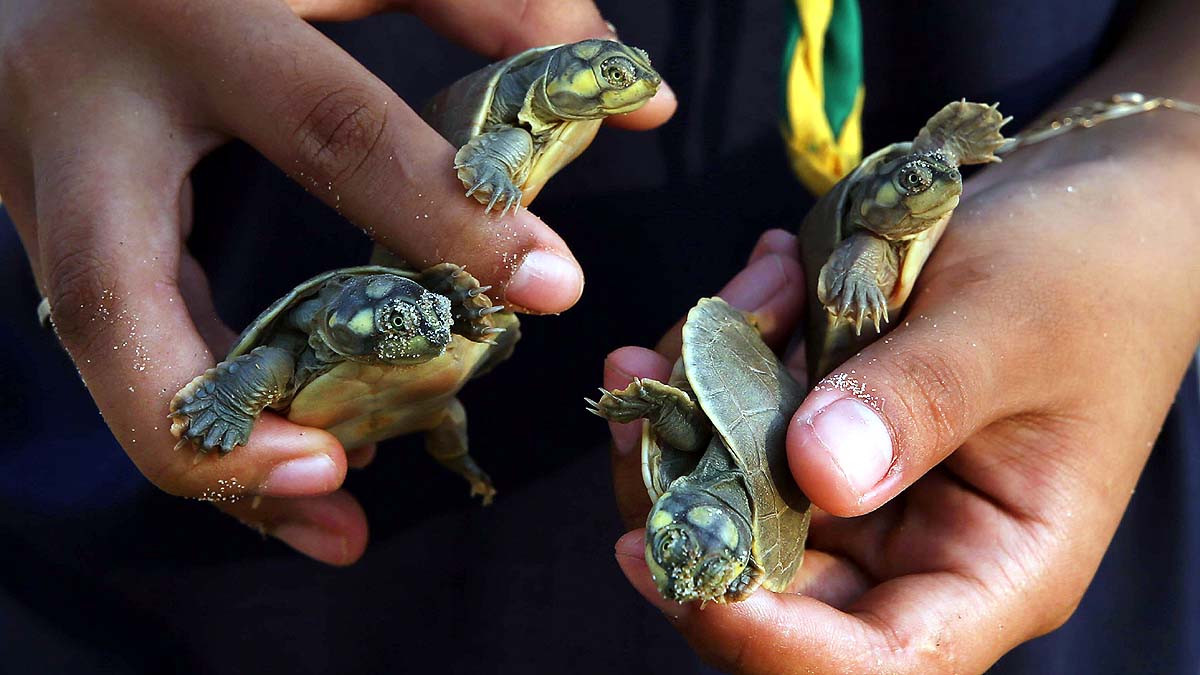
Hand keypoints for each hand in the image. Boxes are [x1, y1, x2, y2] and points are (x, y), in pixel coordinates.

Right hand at [0, 0, 673, 564]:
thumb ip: (487, 3)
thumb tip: (639, 97)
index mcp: (190, 10)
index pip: (328, 129)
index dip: (442, 215)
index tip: (549, 286)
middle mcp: (84, 103)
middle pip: (118, 295)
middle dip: (228, 419)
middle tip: (345, 485)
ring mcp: (37, 170)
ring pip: (98, 345)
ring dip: (212, 454)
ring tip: (328, 524)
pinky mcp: (33, 208)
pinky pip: (113, 329)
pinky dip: (202, 403)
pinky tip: (285, 455)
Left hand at [604, 112, 1199, 671]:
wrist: (1094, 210)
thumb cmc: (1088, 271)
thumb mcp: (1012, 326)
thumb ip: (920, 401)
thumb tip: (815, 474)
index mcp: (989, 567)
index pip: (873, 664)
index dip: (759, 636)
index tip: (665, 556)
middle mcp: (914, 551)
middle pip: (766, 584)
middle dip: (685, 488)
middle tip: (652, 378)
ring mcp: (859, 492)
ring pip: (730, 496)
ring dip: (696, 404)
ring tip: (731, 301)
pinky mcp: (821, 433)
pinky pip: (738, 424)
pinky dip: (720, 360)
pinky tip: (755, 284)